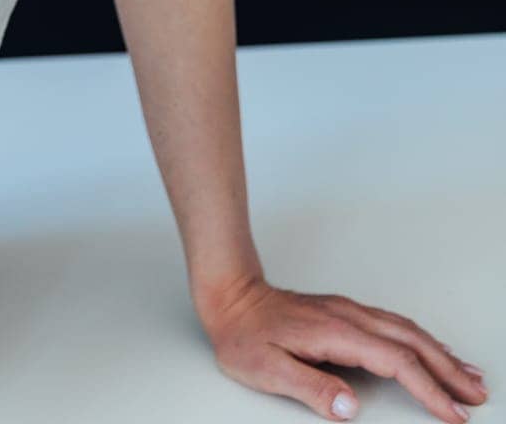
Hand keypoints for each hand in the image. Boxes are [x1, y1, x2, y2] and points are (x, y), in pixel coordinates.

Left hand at [197, 271, 488, 421]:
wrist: (228, 296)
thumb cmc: (243, 335)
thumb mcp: (267, 369)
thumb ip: (310, 387)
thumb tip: (351, 408)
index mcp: (336, 331)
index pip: (395, 362)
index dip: (428, 389)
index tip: (453, 414)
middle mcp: (349, 316)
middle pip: (411, 341)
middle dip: (448, 370)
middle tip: (478, 397)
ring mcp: (349, 312)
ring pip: (406, 330)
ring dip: (441, 353)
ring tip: (468, 377)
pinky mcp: (346, 314)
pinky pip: (394, 325)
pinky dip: (421, 340)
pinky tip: (431, 350)